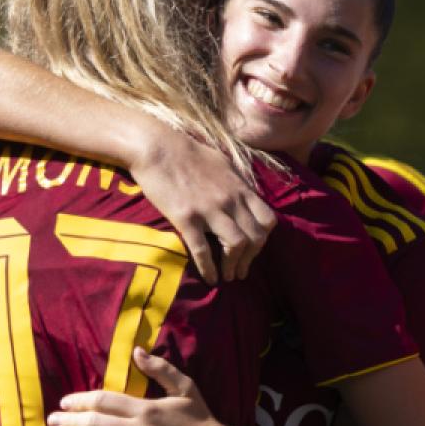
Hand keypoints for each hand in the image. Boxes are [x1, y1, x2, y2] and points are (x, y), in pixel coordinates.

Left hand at [48, 349, 248, 425]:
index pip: (104, 401)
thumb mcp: (185, 388)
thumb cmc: (200, 420)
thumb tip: (136, 352)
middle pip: (95, 425)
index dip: (80, 401)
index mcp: (146, 409)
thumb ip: (160, 369)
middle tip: (52, 421)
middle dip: (69, 422)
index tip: (65, 402)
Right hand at [129, 130, 275, 282]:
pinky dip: (210, 268)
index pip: (268, 219)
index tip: (253, 249)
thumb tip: (248, 194)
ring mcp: (209, 209)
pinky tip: (210, 278)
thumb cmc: (187, 153)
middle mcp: (230, 199)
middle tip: (241, 271)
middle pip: (255, 236)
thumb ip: (238, 182)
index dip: (263, 239)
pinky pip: (203, 250)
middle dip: (251, 258)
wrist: (157, 147)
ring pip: (236, 245)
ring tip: (228, 277)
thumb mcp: (222, 163)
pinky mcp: (186, 217)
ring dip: (234, 266)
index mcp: (240, 187)